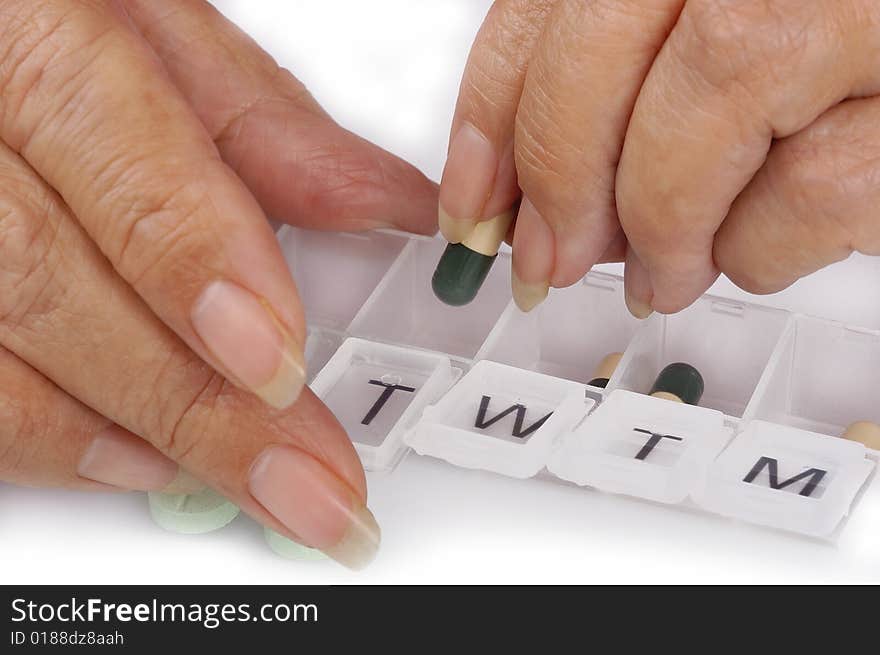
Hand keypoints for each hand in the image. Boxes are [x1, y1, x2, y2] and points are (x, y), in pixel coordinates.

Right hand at [0, 0, 436, 567]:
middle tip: (304, 475)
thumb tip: (384, 205)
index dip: (198, 265)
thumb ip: (262, 124)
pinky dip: (52, 441)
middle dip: (193, 398)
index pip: (111, 154)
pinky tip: (138, 458)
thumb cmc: (50, 24)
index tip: (280, 361)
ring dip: (131, 432)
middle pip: (53, 280)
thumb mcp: (157, 31)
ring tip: (245, 479)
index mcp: (25, 34)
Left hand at [440, 0, 879, 314]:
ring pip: (695, 138)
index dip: (490, 118)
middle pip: (595, 73)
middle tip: (545, 261)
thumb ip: (629, 68)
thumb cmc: (837, 17)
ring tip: (660, 271)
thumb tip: (534, 185)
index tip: (470, 203)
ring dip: (662, 231)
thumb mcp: (720, 10)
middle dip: (557, 189)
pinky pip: (809, 200)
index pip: (540, 3)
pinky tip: (755, 248)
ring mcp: (858, 9)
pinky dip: (762, 248)